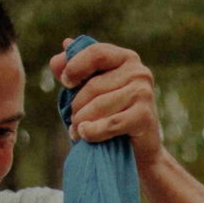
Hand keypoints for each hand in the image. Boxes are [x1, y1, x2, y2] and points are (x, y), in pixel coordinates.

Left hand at [53, 40, 163, 166]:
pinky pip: (110, 123)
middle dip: (77, 106)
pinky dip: (94, 132)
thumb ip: (75, 70)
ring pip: (99, 106)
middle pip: (94, 85)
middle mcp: (139, 72)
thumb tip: (58, 55)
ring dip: (82, 122)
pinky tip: (85, 134)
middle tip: (73, 120)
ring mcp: (144, 93)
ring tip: (77, 131)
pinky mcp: (145, 116)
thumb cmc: (112, 115)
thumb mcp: (92, 90)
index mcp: (126, 58)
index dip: (75, 67)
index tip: (66, 83)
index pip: (96, 53)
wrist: (139, 149)